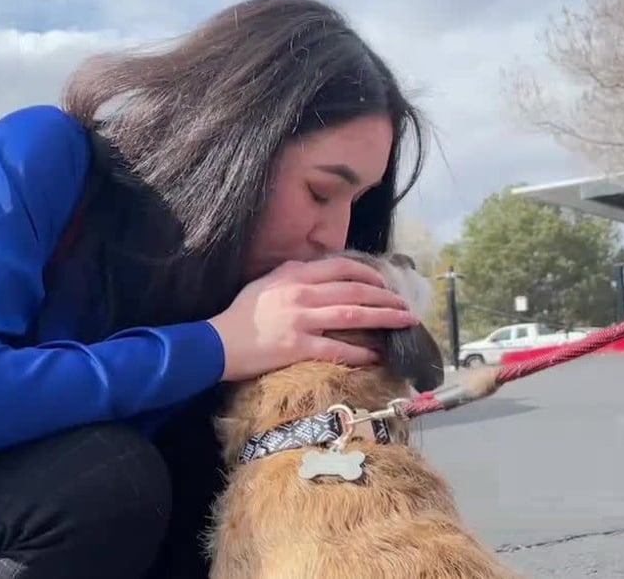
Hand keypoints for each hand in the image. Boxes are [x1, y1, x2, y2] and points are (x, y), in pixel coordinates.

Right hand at [207, 256, 419, 381]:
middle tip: (406, 306)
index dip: (369, 275)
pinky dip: (361, 352)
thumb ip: (291, 272)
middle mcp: (301, 294)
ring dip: (384, 319)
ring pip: (353, 316)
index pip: (341, 268)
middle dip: (386, 298)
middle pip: (355, 292)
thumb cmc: (240, 314)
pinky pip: (338, 349)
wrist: (217, 342)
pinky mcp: (298, 347)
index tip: (384, 284)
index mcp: (294, 276)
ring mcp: (301, 321)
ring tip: (404, 323)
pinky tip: (377, 354)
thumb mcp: (264, 282)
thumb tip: (316, 268)